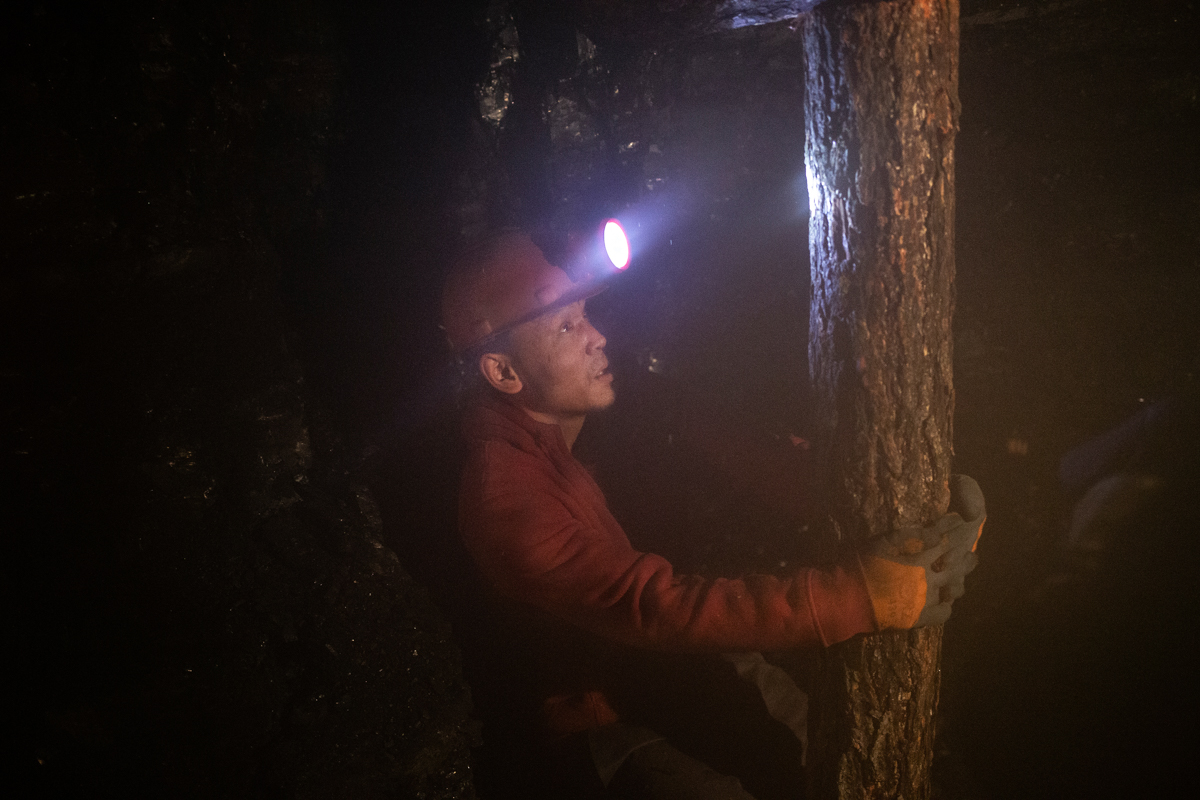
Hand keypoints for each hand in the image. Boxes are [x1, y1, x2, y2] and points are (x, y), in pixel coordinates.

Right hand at [859, 475, 984, 628]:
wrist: (848, 601)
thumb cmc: (860, 567)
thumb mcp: (881, 544)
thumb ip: (908, 536)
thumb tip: (934, 532)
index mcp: (918, 558)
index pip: (944, 540)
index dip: (953, 530)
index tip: (961, 522)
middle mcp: (927, 579)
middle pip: (956, 566)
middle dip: (966, 558)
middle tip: (971, 554)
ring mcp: (926, 600)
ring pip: (954, 590)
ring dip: (959, 581)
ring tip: (959, 578)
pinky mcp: (920, 618)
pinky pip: (944, 613)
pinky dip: (946, 606)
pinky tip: (943, 601)